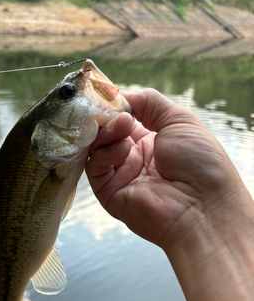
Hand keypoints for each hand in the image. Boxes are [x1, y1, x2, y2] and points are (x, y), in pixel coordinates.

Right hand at [86, 88, 248, 252]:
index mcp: (151, 141)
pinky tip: (124, 147)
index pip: (122, 119)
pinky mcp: (109, 193)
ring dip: (108, 131)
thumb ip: (149, 103)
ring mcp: (121, 175)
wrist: (203, 205)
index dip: (115, 106)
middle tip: (114, 110)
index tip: (109, 94)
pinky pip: (96, 167)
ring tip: (124, 125)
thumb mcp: (179, 120)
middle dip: (107, 117)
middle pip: (105, 132)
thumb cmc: (200, 163)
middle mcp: (133, 158)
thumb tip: (122, 96)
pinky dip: (106, 152)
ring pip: (97, 148)